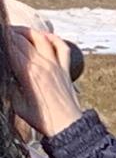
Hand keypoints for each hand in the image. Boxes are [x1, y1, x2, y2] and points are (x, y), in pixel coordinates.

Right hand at [5, 25, 84, 140]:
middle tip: (3, 32)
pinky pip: (62, 47)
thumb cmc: (42, 119)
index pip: (11, 46)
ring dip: (28, 31)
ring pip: (41, 38)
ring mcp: (56, 65)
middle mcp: (42, 64)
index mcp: (27, 72)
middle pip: (23, 39)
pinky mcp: (65, 69)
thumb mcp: (16, 103)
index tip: (0, 35)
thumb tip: (7, 74)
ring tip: (17, 31)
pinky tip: (45, 36)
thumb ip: (10, 85)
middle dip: (10, 32)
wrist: (67, 126)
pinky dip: (53, 38)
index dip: (3, 38)